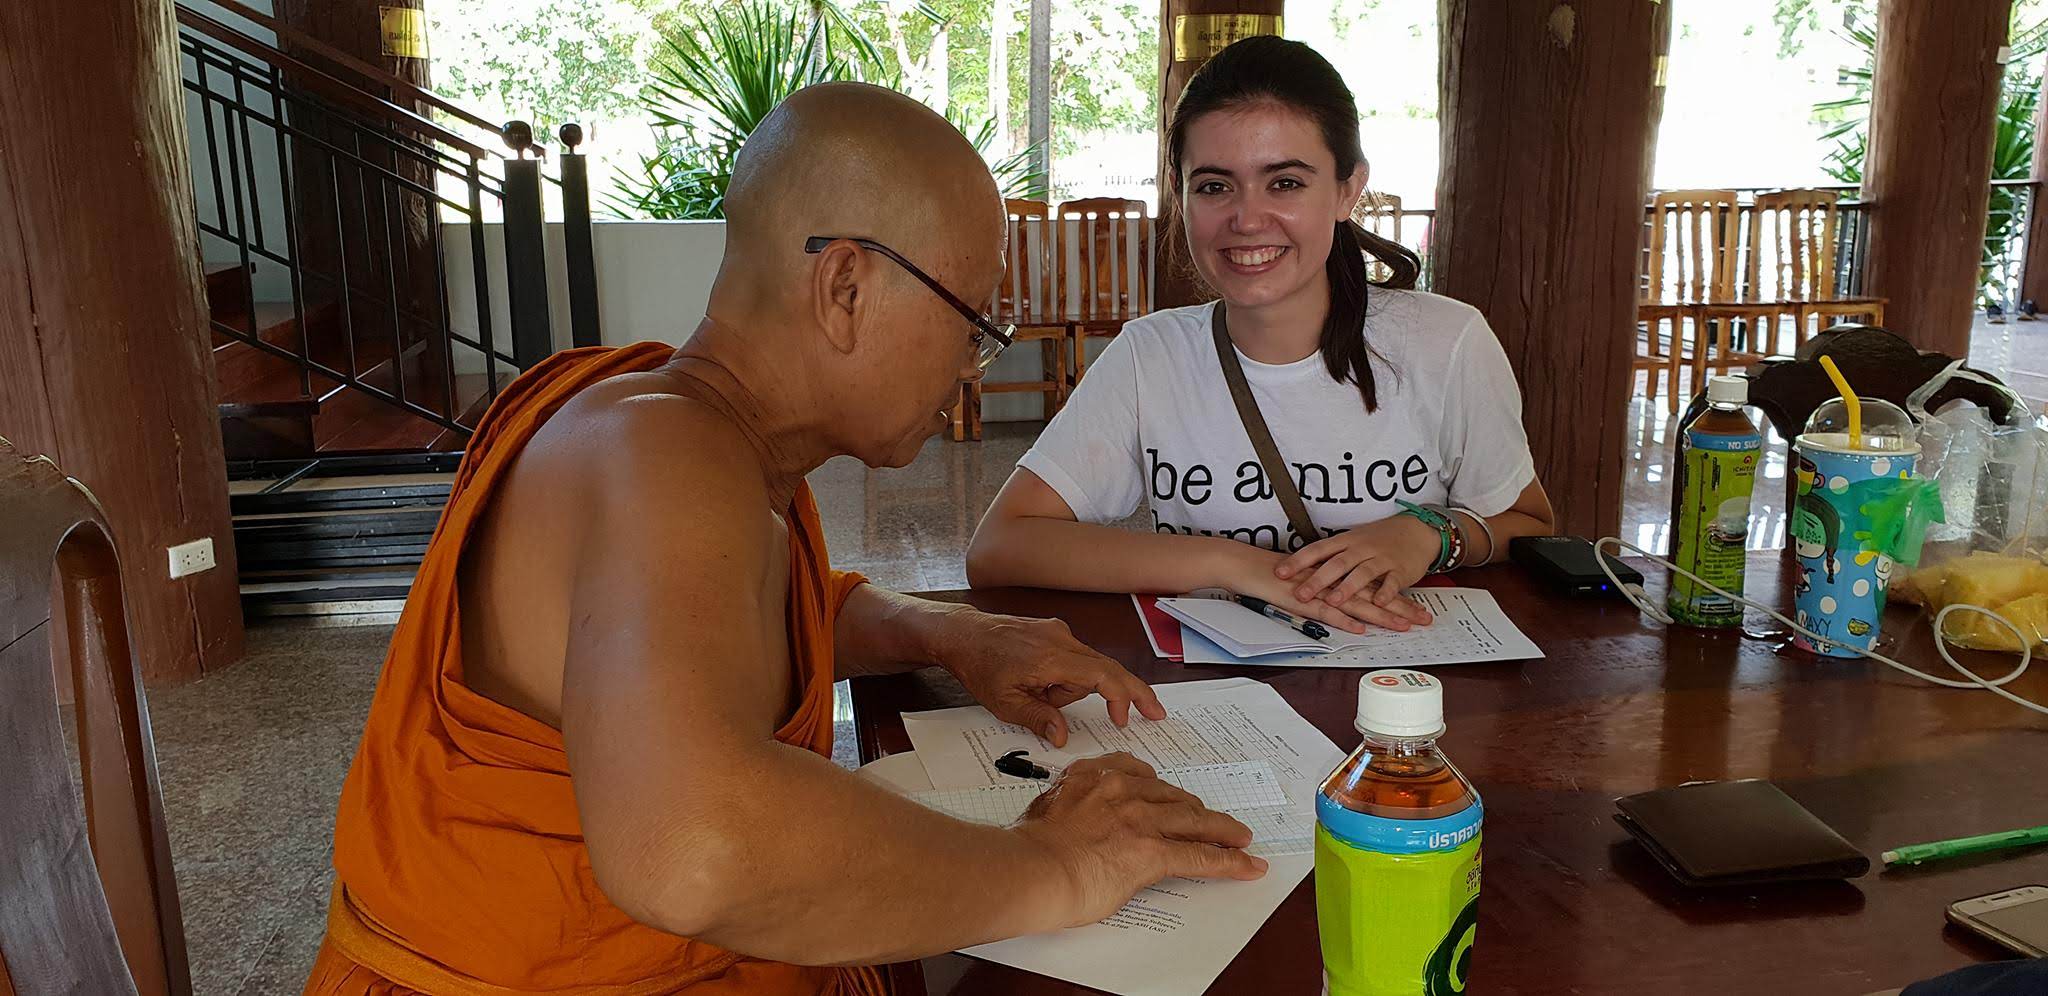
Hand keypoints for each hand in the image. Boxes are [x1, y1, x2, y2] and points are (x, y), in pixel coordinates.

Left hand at [936, 609, 1164, 745]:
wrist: (962, 634)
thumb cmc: (979, 665)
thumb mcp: (1004, 703)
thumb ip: (1038, 719)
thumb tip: (1063, 737)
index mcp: (1052, 658)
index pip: (1103, 675)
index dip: (1123, 697)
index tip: (1128, 718)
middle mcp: (1061, 639)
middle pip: (1108, 668)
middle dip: (1128, 692)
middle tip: (1152, 712)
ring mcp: (1059, 633)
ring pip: (1087, 667)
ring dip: (1072, 689)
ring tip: (1035, 694)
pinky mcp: (1054, 632)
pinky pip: (1074, 659)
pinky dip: (1067, 676)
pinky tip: (1040, 682)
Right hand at [1015, 753, 1266, 925]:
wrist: (1030, 869)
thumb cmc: (1028, 850)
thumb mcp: (1044, 811)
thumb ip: (1067, 808)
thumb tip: (1071, 824)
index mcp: (1093, 776)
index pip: (1138, 774)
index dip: (1160, 787)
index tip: (1169, 794)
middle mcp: (1121, 791)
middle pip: (1172, 797)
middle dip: (1195, 809)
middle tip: (1212, 819)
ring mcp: (1140, 820)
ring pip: (1193, 821)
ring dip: (1223, 830)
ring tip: (1241, 838)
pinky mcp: (1153, 852)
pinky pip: (1200, 855)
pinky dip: (1229, 861)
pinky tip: (1246, 865)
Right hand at [1218, 541, 1429, 633]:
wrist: (1249, 566)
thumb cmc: (1276, 573)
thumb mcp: (1310, 580)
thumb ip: (1329, 590)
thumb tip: (1346, 601)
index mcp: (1337, 575)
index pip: (1373, 587)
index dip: (1397, 597)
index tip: (1419, 607)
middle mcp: (1333, 581)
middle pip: (1373, 596)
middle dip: (1401, 608)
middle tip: (1425, 619)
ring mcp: (1319, 591)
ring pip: (1356, 604)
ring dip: (1382, 616)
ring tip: (1405, 626)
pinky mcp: (1302, 601)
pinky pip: (1326, 612)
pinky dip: (1344, 620)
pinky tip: (1361, 627)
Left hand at [1274, 517, 1438, 626]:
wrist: (1416, 530)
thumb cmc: (1379, 538)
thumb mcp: (1352, 541)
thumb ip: (1330, 555)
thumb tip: (1300, 566)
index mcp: (1346, 541)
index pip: (1318, 549)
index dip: (1298, 561)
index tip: (1280, 572)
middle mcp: (1362, 549)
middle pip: (1337, 563)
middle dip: (1318, 579)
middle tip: (1301, 593)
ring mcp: (1381, 559)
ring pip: (1363, 573)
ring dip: (1348, 587)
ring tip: (1334, 601)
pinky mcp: (1400, 570)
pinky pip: (1392, 582)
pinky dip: (1386, 592)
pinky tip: (1378, 602)